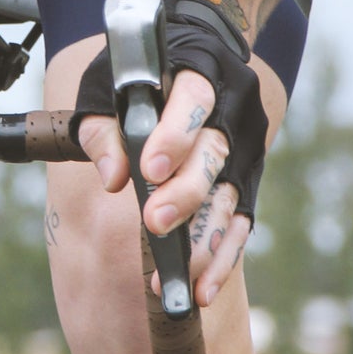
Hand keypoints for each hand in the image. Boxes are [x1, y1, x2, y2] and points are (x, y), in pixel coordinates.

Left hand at [78, 72, 249, 308]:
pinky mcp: (247, 184)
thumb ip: (105, 129)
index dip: (175, 135)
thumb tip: (112, 177)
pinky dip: (221, 259)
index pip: (194, 99)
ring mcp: (244, 150)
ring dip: (201, 240)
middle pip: (215, 153)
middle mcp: (232, 111)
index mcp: (200, 71)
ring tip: (171, 275)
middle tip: (154, 222)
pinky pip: (239, 225)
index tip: (148, 170)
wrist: (187, 64)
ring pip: (228, 197)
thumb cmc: (139, 79)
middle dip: (185, 193)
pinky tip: (201, 289)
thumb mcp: (110, 88)